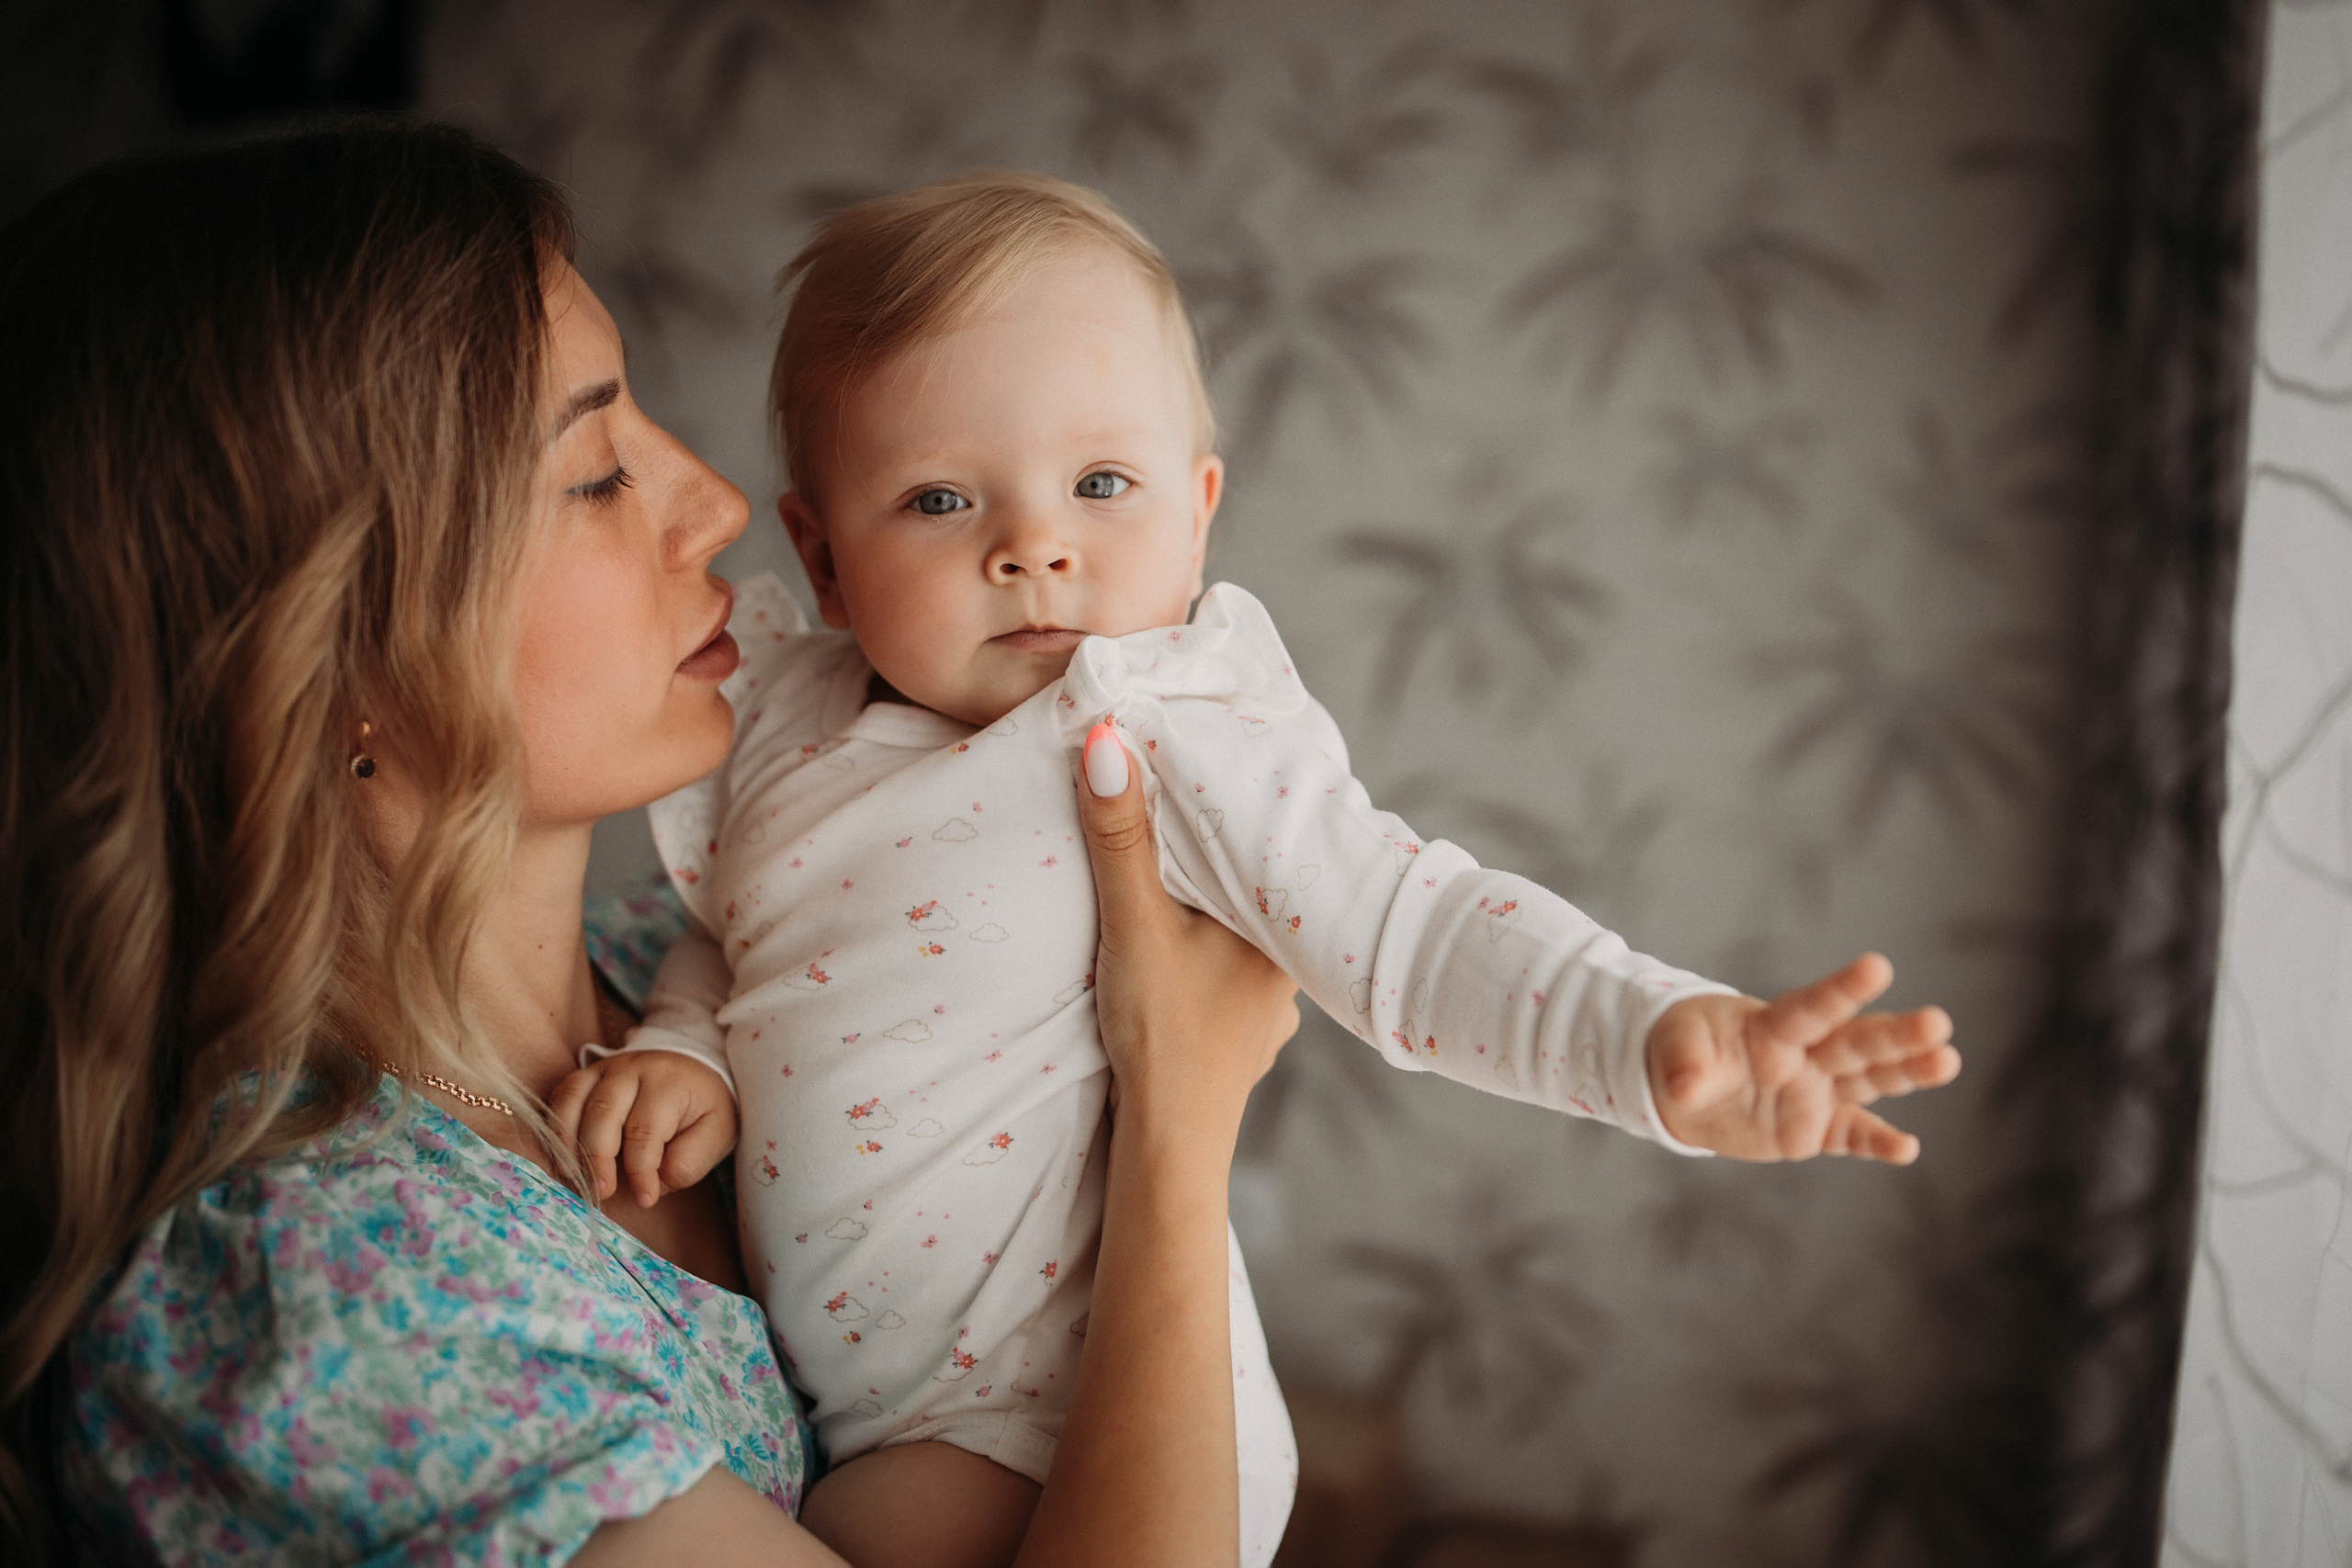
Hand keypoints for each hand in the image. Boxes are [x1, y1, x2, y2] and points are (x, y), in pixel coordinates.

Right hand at [548, 1052, 738, 1205]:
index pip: (646, 1128)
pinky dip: (555, 1126)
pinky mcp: (587, 1074)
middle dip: (598, 1157)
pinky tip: (562, 1157)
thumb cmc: (703, 1106)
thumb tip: (655, 1185)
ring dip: (568, 1142)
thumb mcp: (717, 1132)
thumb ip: (690, 1160)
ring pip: (574, 1099)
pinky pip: (562, 1095)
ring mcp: (606, 1068)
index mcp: (668, 1082)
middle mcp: (633, 1069)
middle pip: (603, 1111)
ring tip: (572, 1177)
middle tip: (601, 1192)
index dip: (641, 1169)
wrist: (693, 1067)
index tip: (644, 1199)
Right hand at [1075, 721, 1298, 1144]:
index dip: (1229, 807)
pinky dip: (1202, 958)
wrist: (1170, 1146)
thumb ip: (1120, 837)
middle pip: (1249, 890)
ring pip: (1238, 936)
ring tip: (1174, 878)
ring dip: (1207, 912)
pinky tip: (1178, 951)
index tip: (1200, 766)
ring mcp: (1270, 1009)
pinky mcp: (1241, 1040)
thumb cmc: (1166, 1035)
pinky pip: (1226, 976)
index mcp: (1284, 926)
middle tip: (1178, 807)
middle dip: (1214, 857)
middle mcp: (1293, 966)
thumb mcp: (1136, 923)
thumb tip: (1107, 740)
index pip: (1261, 846)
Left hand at [1646, 953, 1958, 1164]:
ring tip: (1946, 1060)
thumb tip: (1685, 1087)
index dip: (1842, 989)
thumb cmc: (1684, 1049)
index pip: (1812, 1007)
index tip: (1877, 966)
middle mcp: (1806, 1055)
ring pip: (1869, 1080)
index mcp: (1773, 1025)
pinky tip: (1906, 1148)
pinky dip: (1877, 1143)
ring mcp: (1816, 1091)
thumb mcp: (1675, 1047)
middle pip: (1856, 1042)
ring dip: (1907, 1073)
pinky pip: (1851, 1136)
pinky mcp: (1816, 1128)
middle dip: (1897, 1034)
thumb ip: (1684, 1062)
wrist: (1685, 1088)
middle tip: (1938, 1022)